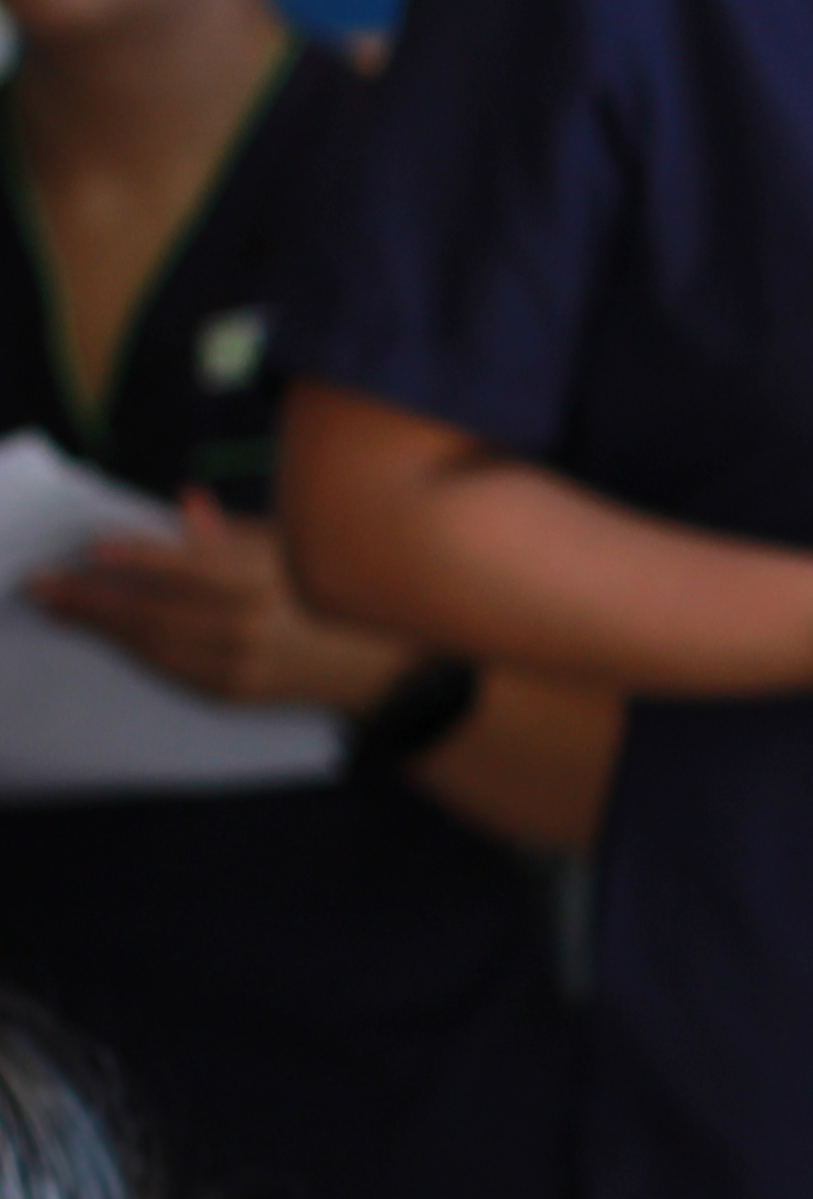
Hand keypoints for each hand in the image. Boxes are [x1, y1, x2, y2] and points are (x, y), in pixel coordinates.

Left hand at [24, 492, 418, 714]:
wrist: (383, 668)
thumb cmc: (333, 594)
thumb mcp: (296, 549)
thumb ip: (237, 532)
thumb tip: (186, 505)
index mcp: (272, 580)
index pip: (194, 566)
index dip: (140, 556)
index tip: (91, 546)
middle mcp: (255, 626)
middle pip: (158, 611)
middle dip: (93, 598)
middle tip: (43, 584)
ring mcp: (243, 665)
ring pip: (155, 645)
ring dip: (101, 626)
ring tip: (60, 606)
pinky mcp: (235, 693)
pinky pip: (169, 670)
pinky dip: (133, 649)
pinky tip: (106, 633)